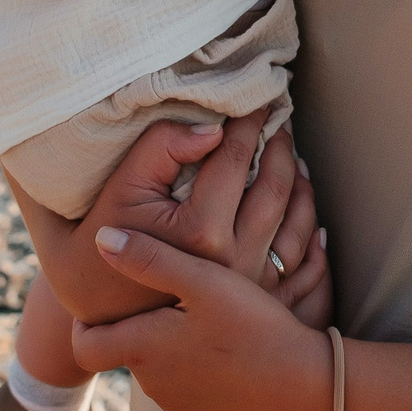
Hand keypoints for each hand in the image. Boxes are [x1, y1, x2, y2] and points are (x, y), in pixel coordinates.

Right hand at [15, 108, 325, 325]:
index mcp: (202, 231)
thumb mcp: (122, 187)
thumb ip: (162, 148)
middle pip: (276, 186)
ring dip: (300, 180)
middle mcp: (235, 261)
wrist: (100, 314)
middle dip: (281, 144)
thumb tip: (213, 128)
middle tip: (280, 117)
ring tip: (292, 155)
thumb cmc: (103, 243)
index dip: (250, 120)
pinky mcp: (261, 304)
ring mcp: (253, 286)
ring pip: (298, 220)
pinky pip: (306, 263)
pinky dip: (311, 227)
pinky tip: (305, 205)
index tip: (259, 96)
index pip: (237, 158)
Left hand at [72, 226, 332, 410]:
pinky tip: (217, 339)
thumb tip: (101, 237)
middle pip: (122, 351)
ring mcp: (178, 403)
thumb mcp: (203, 280)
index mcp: (143, 348)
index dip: (83, 322)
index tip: (99, 298)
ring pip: (153, 367)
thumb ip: (150, 257)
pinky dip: (187, 362)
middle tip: (150, 293)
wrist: (303, 386)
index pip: (84, 346)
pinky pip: (181, 384)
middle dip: (130, 324)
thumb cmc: (253, 327)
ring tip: (191, 309)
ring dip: (162, 341)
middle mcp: (152, 383)